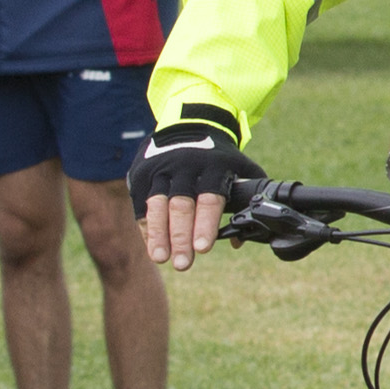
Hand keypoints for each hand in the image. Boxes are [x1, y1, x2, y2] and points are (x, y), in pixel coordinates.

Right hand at [129, 115, 261, 271]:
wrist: (188, 124)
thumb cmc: (219, 157)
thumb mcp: (240, 168)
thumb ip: (247, 200)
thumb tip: (238, 242)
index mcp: (214, 167)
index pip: (210, 200)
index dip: (205, 225)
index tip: (203, 249)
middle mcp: (186, 167)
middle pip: (181, 206)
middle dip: (181, 237)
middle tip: (183, 264)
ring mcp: (161, 169)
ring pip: (158, 206)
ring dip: (159, 235)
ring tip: (162, 259)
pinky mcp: (142, 174)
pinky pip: (142, 204)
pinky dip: (147, 227)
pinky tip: (152, 246)